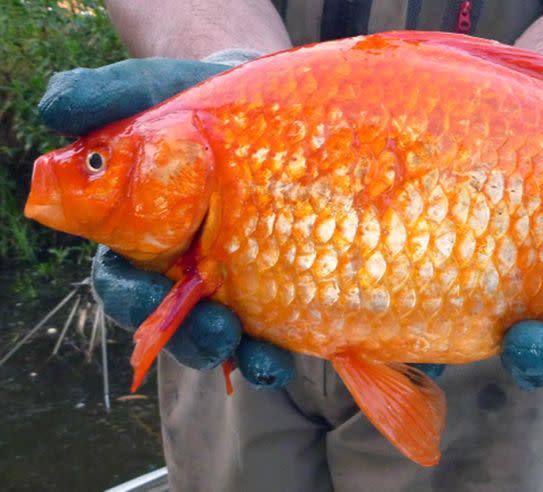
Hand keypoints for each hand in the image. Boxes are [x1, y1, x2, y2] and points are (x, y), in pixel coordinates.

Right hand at [42, 56, 295, 388]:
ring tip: (262, 359)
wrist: (279, 101)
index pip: (123, 278)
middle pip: (173, 320)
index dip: (131, 295)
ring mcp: (235, 280)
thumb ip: (106, 96)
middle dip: (191, 336)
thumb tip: (54, 113)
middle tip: (217, 331)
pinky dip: (277, 351)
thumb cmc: (206, 98)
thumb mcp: (157, 88)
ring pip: (224, 333)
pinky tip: (288, 356)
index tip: (149, 292)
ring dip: (237, 353)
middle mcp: (184, 267)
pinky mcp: (282, 284)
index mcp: (143, 233)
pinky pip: (276, 330)